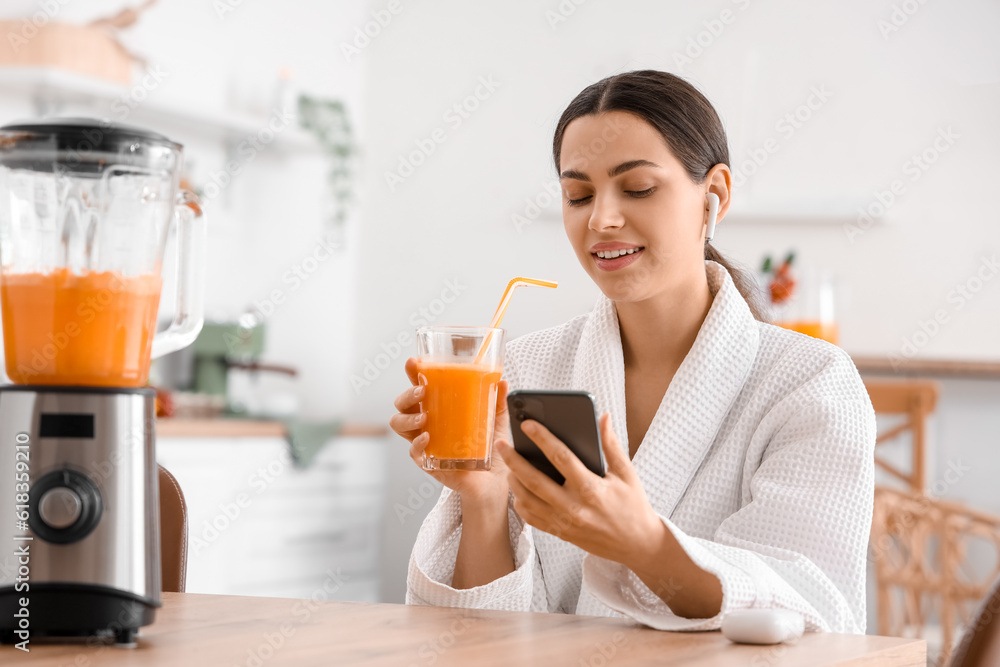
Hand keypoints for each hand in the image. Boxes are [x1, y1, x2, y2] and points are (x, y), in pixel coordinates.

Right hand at [389, 357, 510, 506]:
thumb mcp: (496, 421)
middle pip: (402, 404)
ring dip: (407, 417)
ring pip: (398, 424)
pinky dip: (418, 443)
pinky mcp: (428, 462)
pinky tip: (427, 438)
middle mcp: (427, 423)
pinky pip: (413, 451)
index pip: (419, 386)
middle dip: (407, 394)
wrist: (494, 481)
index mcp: (438, 408)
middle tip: (422, 391)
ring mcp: (424, 442)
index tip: (413, 362)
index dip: (413, 373)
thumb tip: (502, 381)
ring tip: (424, 416)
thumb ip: (497, 401)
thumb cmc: (490, 448)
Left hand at [498, 413, 662, 567]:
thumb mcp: (627, 474)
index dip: (542, 439)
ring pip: (528, 501)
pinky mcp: (560, 533)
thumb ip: (611, 445)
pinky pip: (532, 518)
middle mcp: (575, 507)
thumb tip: (603, 418)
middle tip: (501, 444)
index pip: (561, 458)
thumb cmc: (633, 507)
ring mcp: (564, 523)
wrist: (638, 545)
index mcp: (592, 489)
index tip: (527, 424)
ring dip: (514, 481)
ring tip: (508, 465)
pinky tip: (519, 489)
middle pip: (535, 480)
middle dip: (514, 460)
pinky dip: (521, 502)